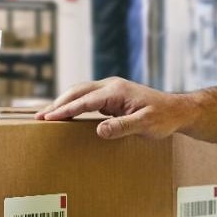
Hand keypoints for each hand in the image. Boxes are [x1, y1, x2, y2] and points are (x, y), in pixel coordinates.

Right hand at [34, 77, 194, 139]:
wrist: (178, 110)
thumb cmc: (164, 117)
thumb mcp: (145, 125)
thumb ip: (123, 127)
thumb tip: (100, 130)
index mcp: (116, 90)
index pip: (84, 100)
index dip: (65, 109)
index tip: (49, 117)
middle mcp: (111, 86)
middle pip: (77, 91)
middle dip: (58, 104)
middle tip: (39, 117)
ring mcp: (111, 91)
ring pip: (80, 93)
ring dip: (63, 103)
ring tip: (46, 116)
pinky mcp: (112, 97)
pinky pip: (87, 99)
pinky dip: (74, 105)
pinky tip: (66, 114)